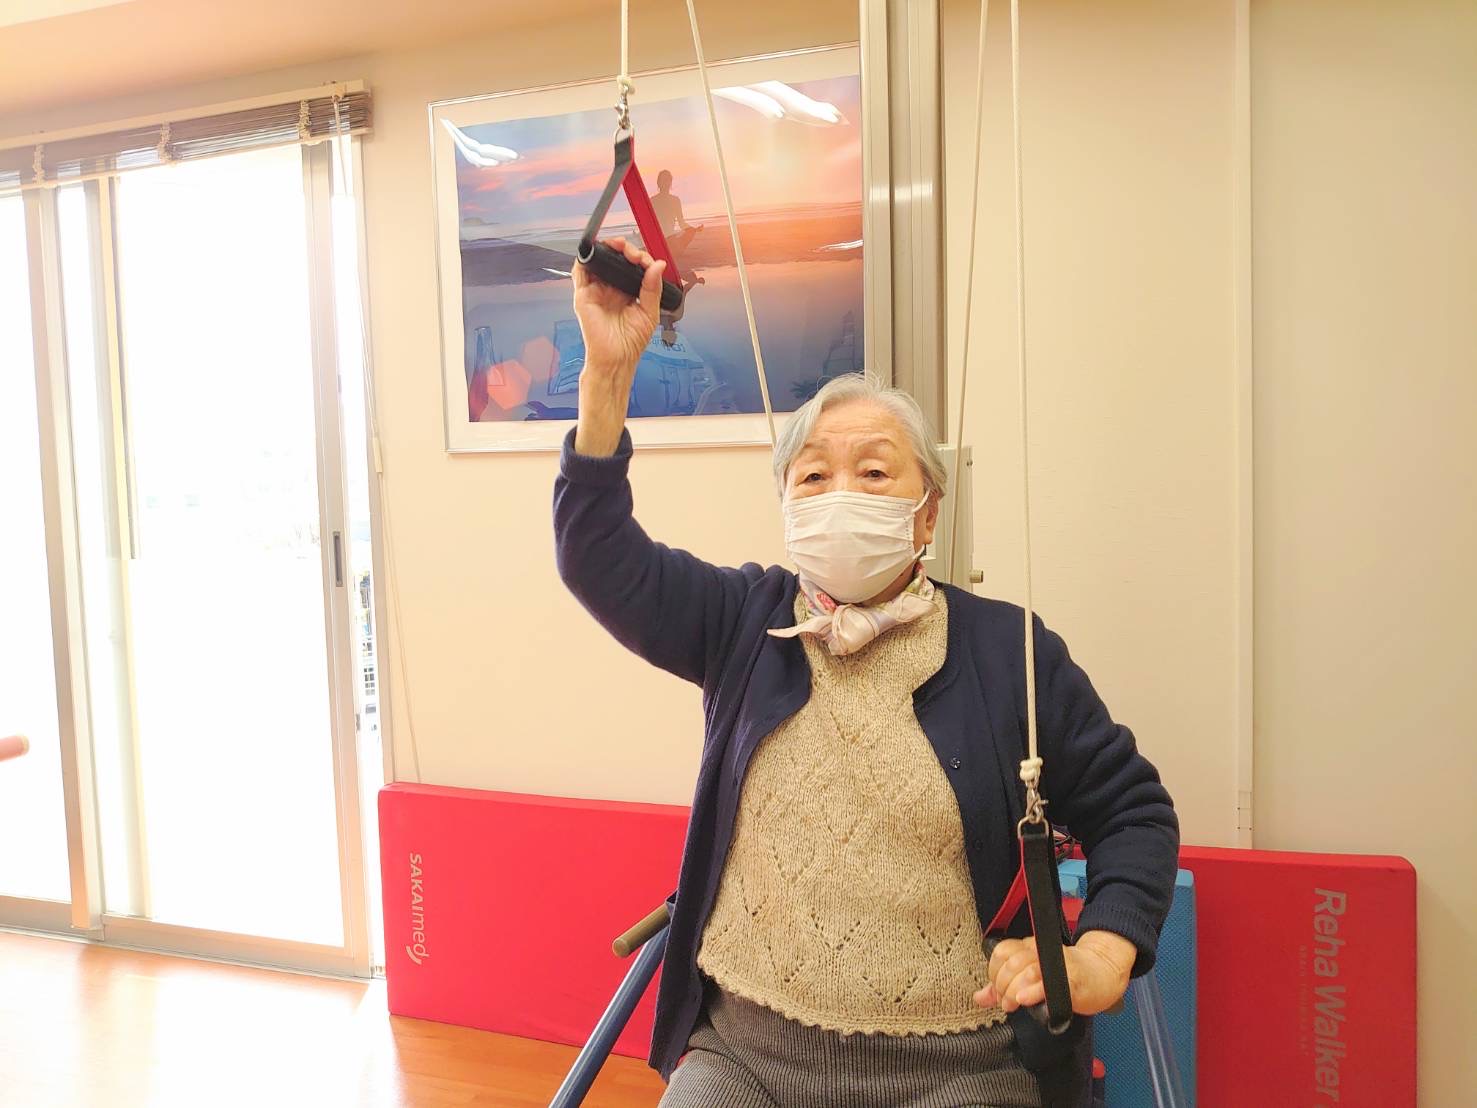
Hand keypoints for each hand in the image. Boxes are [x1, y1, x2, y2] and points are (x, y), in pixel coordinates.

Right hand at [573, 236, 664, 374]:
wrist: (616, 359)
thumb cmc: (630, 343)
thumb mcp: (649, 313)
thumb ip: (653, 288)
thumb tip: (658, 265)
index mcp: (627, 292)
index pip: (633, 266)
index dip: (640, 258)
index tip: (648, 261)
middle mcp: (611, 288)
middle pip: (616, 259)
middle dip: (626, 249)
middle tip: (634, 254)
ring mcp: (596, 290)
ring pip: (599, 260)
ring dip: (608, 248)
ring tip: (621, 248)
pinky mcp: (583, 294)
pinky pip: (580, 270)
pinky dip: (587, 256)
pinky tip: (600, 252)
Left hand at [974, 930, 1134, 1016]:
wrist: (1101, 976)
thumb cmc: (1067, 978)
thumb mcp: (1031, 979)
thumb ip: (1004, 987)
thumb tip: (980, 997)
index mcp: (1028, 948)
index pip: (1001, 952)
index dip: (994, 973)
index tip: (997, 991)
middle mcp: (1040, 951)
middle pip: (1010, 962)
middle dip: (1003, 985)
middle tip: (1006, 1001)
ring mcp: (1057, 963)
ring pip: (1025, 969)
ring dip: (1014, 990)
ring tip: (1015, 1002)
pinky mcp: (1072, 978)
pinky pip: (1048, 981)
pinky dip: (1033, 990)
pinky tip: (1025, 998)